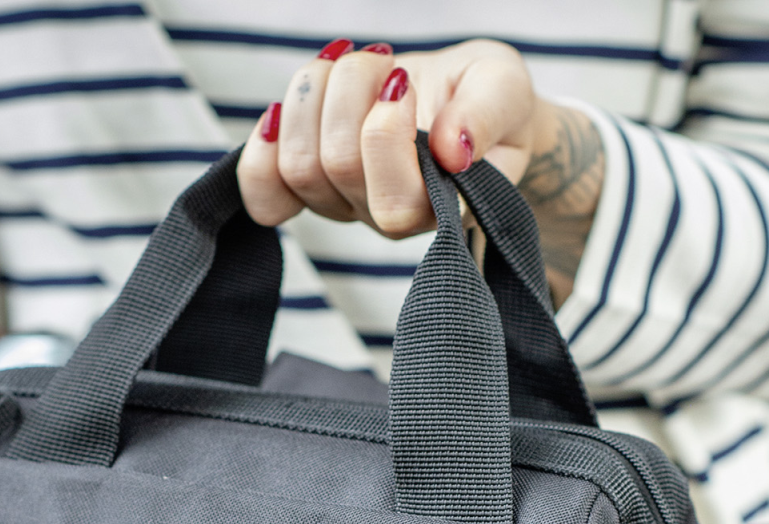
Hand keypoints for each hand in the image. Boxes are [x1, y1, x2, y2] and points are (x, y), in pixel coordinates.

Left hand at [237, 38, 602, 303]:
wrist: (465, 102)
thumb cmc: (487, 100)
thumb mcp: (505, 89)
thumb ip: (486, 115)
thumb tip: (452, 149)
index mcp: (439, 207)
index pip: (393, 202)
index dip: (384, 134)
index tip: (403, 80)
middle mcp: (388, 219)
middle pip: (335, 169)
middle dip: (348, 91)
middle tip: (382, 60)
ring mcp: (346, 206)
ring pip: (297, 166)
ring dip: (312, 94)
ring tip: (347, 66)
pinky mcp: (312, 189)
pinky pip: (265, 193)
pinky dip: (263, 147)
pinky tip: (284, 112)